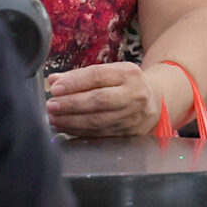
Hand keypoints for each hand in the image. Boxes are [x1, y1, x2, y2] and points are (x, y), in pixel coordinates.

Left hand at [45, 60, 159, 138]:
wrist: (155, 101)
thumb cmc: (126, 84)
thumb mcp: (110, 72)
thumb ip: (81, 76)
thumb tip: (54, 80)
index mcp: (128, 73)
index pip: (98, 76)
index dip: (74, 82)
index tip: (55, 88)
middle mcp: (133, 94)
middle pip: (98, 100)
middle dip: (71, 104)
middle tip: (51, 105)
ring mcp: (132, 116)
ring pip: (98, 121)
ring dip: (71, 120)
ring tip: (54, 118)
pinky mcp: (128, 133)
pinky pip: (99, 134)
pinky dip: (79, 131)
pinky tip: (65, 127)